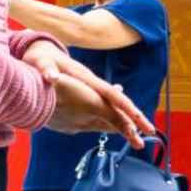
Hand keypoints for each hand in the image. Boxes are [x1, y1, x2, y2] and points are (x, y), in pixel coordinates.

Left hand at [22, 40, 155, 144]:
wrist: (40, 53)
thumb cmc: (41, 60)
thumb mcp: (42, 63)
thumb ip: (46, 70)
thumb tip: (52, 77)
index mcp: (87, 79)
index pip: (111, 94)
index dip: (125, 105)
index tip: (137, 116)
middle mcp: (92, 86)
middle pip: (118, 103)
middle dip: (135, 117)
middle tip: (150, 131)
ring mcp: (88, 92)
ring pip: (112, 109)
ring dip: (125, 122)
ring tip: (138, 137)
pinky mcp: (81, 98)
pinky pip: (101, 112)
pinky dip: (110, 121)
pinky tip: (114, 130)